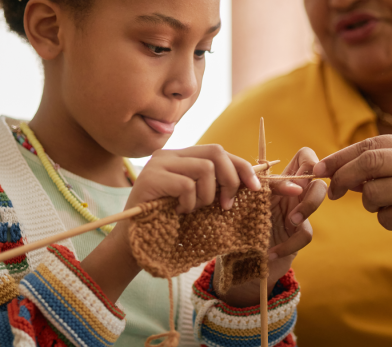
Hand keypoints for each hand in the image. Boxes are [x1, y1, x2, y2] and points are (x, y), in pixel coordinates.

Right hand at [125, 144, 260, 213]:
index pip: (219, 151)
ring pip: (205, 169)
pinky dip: (189, 203)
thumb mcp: (198, 198)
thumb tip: (251, 180)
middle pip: (216, 152)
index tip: (255, 187)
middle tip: (226, 204)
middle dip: (230, 179)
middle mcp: (170, 154)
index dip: (241, 166)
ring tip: (192, 209)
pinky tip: (178, 211)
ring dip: (206, 196)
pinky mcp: (151, 177)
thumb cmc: (171, 221)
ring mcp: (159, 163)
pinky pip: (186, 186)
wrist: (136, 241)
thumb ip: (215, 184)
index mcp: (183, 156)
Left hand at [216, 147, 326, 306]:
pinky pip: (305, 233)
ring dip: (306, 208)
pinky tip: (271, 253)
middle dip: (313, 190)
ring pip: (318, 206)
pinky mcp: (298, 236)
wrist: (236, 257)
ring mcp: (299, 213)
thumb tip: (266, 174)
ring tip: (290, 220)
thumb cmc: (237, 221)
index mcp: (281, 178)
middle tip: (298, 198)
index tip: (303, 174)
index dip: (310, 160)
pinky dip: (288, 244)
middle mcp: (294, 193)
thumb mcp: (242, 197)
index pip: (304, 158)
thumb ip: (253, 183)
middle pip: (319, 182)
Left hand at [314, 134, 391, 254]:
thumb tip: (336, 171)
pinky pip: (387, 217)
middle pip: (369, 162)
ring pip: (374, 193)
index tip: (319, 169)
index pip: (368, 146)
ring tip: (387, 205)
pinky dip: (386, 219)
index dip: (339, 157)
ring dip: (370, 203)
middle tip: (333, 192)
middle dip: (344, 177)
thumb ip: (378, 165)